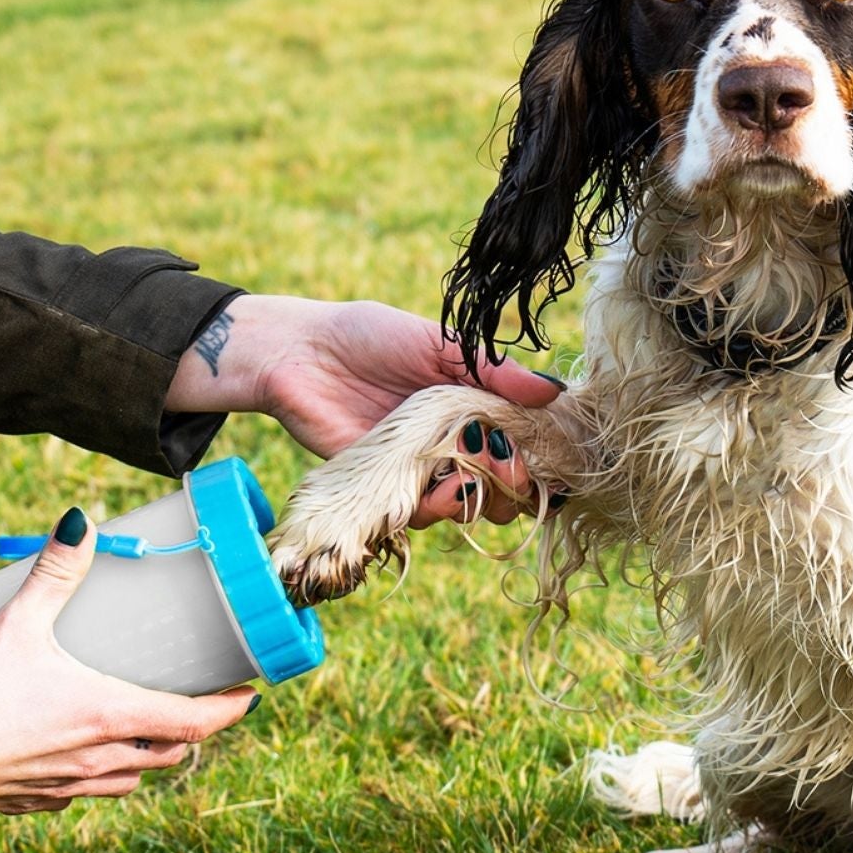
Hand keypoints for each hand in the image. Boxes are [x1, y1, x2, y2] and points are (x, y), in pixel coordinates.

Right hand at [0, 509, 255, 815]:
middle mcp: (99, 759)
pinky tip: (85, 751)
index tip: (250, 695)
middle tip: (199, 701)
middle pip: (171, 753)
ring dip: (150, 755)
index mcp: (109, 716)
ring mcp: (69, 787)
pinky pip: (87, 793)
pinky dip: (102, 774)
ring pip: (134, 779)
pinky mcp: (37, 801)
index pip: (195, 722)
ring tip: (147, 724)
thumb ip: (54, 572)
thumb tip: (81, 521)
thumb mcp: (18, 624)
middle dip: (192, 730)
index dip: (230, 711)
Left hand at [166, 295, 563, 526]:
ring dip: (480, 499)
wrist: (298, 355)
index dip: (542, 452)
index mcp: (475, 406)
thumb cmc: (369, 337)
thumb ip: (494, 370)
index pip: (525, 439)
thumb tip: (554, 392)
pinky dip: (439, 507)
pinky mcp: (388, 492)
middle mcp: (455, 443)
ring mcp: (423, 470)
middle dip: (517, 483)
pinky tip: (439, 489)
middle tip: (513, 470)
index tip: (554, 454)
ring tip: (473, 478)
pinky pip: (424, 514)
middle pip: (506, 482)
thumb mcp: (439, 343)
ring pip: (470, 504)